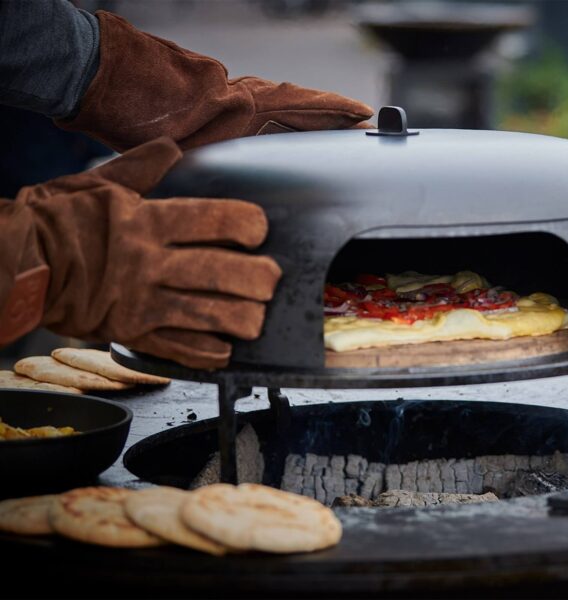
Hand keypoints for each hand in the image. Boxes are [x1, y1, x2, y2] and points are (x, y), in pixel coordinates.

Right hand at [0, 138, 280, 368]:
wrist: (20, 267)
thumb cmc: (57, 222)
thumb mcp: (97, 184)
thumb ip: (142, 167)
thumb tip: (173, 147)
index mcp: (145, 222)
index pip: (211, 220)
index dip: (246, 225)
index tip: (259, 230)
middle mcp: (150, 263)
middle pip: (220, 272)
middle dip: (257, 279)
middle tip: (271, 279)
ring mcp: (143, 303)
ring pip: (207, 315)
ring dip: (242, 319)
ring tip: (257, 317)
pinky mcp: (134, 333)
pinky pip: (179, 350)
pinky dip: (208, 353)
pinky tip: (226, 348)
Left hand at [55, 11, 373, 150]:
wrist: (104, 76)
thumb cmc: (137, 114)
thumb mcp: (187, 148)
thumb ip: (223, 149)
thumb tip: (248, 151)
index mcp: (244, 107)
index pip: (303, 107)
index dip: (335, 112)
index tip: (365, 116)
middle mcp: (241, 92)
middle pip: (297, 100)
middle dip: (329, 111)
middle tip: (358, 122)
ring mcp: (228, 87)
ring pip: (276, 100)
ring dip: (303, 112)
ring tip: (327, 127)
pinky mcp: (212, 87)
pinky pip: (254, 100)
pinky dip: (273, 112)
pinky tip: (272, 127)